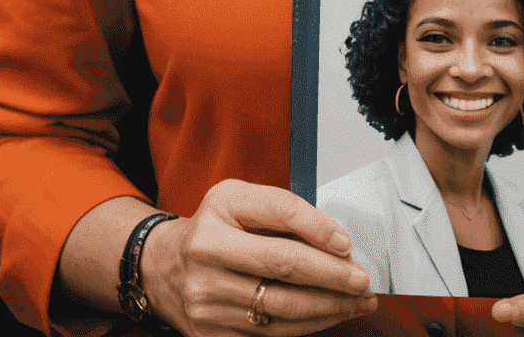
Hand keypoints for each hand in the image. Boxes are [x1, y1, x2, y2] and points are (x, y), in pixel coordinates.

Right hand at [58, 182, 375, 336]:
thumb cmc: (212, 226)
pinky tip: (327, 316)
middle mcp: (207, 259)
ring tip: (355, 302)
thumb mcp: (238, 199)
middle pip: (283, 270)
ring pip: (281, 310)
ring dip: (328, 308)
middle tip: (362, 281)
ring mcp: (207, 302)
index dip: (317, 229)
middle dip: (332, 278)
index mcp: (217, 217)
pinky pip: (270, 334)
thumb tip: (333, 240)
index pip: (278, 217)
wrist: (161, 266)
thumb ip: (282, 210)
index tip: (347, 244)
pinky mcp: (211, 334)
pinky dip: (306, 326)